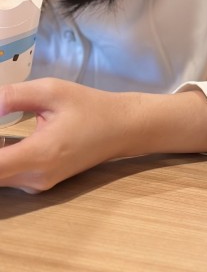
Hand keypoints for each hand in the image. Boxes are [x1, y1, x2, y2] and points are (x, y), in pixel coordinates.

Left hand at [0, 78, 206, 192]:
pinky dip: (0, 160)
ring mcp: (37, 185)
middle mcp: (34, 177)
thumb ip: (14, 96)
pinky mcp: (40, 184)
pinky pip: (6, 177)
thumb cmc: (91, 107)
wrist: (123, 128)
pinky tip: (3, 140)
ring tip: (2, 126)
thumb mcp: (53, 90)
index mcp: (39, 154)